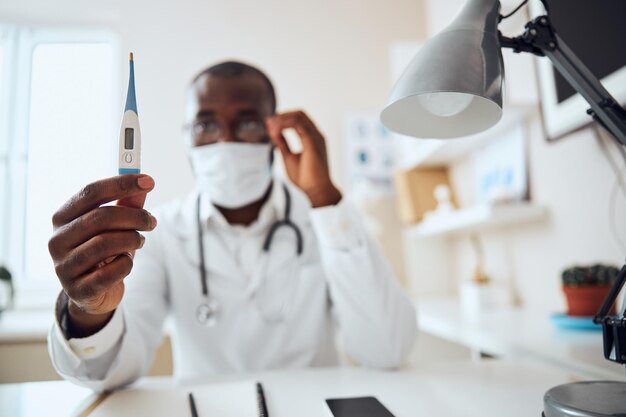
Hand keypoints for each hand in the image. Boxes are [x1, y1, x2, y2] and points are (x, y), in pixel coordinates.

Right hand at [48, 174, 156, 336]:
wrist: (92, 293)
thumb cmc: (103, 252)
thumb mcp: (115, 226)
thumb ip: (128, 204)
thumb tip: (144, 182)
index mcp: (62, 217)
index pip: (90, 192)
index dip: (121, 184)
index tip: (149, 181)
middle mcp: (57, 240)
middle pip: (100, 217)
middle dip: (134, 217)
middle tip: (152, 221)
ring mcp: (63, 266)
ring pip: (105, 244)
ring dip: (132, 240)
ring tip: (140, 240)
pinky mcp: (77, 289)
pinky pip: (110, 272)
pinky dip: (126, 264)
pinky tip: (127, 262)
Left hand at [266, 110, 341, 207]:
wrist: (317, 191)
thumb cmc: (306, 178)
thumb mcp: (289, 158)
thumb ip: (283, 145)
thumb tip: (274, 134)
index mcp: (312, 138)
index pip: (298, 119)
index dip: (283, 118)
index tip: (269, 124)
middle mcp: (316, 135)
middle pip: (299, 114)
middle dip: (281, 115)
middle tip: (268, 122)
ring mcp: (316, 137)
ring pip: (298, 116)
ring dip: (281, 119)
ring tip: (270, 127)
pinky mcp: (313, 142)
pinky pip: (297, 125)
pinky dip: (284, 125)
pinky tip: (275, 132)